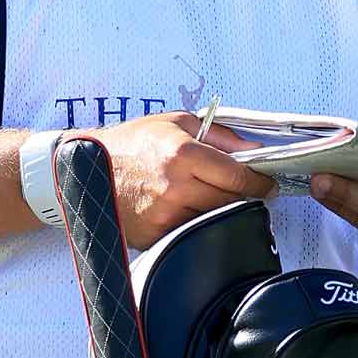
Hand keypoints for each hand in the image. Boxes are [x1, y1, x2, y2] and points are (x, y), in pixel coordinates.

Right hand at [87, 110, 277, 249]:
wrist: (89, 166)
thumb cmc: (133, 142)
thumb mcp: (178, 123)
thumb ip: (222, 136)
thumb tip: (254, 149)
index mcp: (184, 155)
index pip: (238, 177)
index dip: (260, 182)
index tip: (268, 183)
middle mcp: (175, 187)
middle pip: (230, 200)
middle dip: (245, 195)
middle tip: (249, 189)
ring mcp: (163, 215)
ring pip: (213, 218)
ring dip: (221, 209)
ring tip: (211, 193)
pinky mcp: (154, 234)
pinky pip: (190, 231)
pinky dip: (197, 221)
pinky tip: (188, 207)